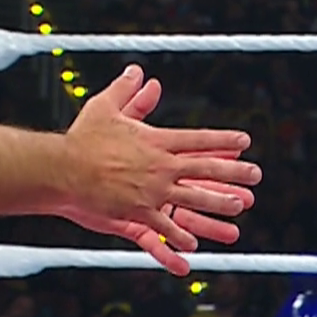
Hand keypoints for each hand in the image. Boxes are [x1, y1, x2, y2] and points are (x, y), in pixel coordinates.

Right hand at [55, 66, 263, 275]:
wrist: (60, 167)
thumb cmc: (82, 138)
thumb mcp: (105, 107)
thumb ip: (128, 92)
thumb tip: (139, 73)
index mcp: (156, 141)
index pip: (198, 139)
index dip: (223, 140)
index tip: (244, 141)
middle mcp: (160, 166)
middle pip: (205, 169)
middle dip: (234, 172)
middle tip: (256, 174)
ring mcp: (151, 191)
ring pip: (193, 198)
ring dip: (219, 203)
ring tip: (240, 206)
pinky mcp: (137, 212)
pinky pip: (164, 226)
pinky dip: (179, 235)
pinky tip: (194, 244)